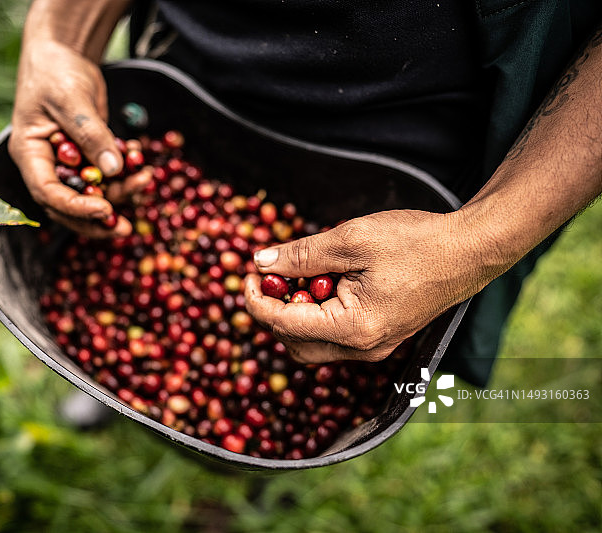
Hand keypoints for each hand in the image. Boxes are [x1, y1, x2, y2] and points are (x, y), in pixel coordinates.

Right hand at [8, 38, 151, 237]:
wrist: (64, 55)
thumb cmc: (56, 72)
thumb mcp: (72, 99)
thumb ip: (91, 134)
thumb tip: (113, 169)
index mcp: (30, 154)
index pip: (48, 192)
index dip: (76, 206)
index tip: (104, 209)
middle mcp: (47, 166)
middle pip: (68, 206)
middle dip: (96, 219)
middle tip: (124, 228)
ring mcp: (67, 164)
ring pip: (91, 194)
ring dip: (119, 195)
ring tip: (145, 182)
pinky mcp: (88, 158)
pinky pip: (106, 178)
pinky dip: (125, 178)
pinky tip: (143, 169)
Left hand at [244, 210, 488, 363]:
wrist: (469, 250)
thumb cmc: (414, 242)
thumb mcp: (350, 240)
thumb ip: (301, 255)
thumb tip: (261, 261)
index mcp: (353, 329)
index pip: (283, 324)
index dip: (257, 298)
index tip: (248, 272)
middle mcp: (363, 349)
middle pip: (294, 343)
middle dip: (274, 311)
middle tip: (271, 275)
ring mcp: (374, 347)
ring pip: (314, 344)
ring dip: (295, 314)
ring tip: (299, 276)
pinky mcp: (382, 337)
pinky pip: (336, 337)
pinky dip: (318, 314)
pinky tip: (324, 282)